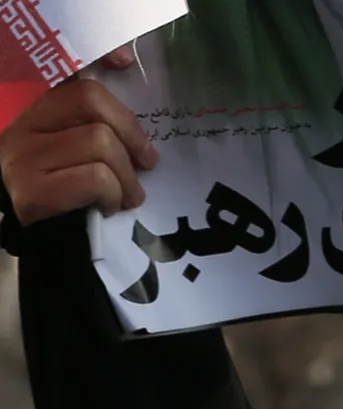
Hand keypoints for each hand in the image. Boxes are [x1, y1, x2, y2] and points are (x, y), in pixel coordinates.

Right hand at [0, 49, 153, 227]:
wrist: (40, 240)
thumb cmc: (66, 189)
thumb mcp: (74, 144)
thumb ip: (90, 112)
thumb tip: (121, 61)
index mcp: (28, 106)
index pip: (59, 67)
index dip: (93, 54)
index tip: (124, 61)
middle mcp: (16, 123)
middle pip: (90, 101)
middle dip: (131, 134)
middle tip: (146, 163)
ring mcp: (20, 156)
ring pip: (100, 142)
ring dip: (127, 176)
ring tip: (126, 195)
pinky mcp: (31, 190)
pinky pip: (95, 178)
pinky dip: (114, 194)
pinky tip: (109, 206)